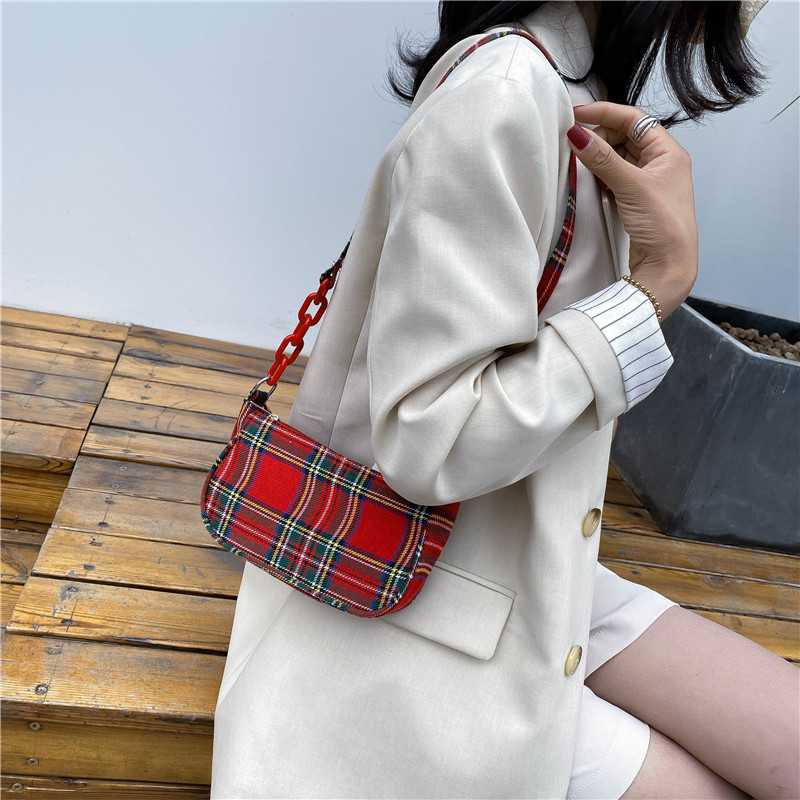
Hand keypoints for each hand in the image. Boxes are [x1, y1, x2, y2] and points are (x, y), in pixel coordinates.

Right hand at [567, 102, 698, 319]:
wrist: (668, 265)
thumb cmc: (663, 224)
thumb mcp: (630, 185)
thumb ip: (602, 158)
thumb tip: (577, 134)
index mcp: (669, 152)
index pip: (634, 120)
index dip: (605, 113)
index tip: (577, 115)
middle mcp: (661, 164)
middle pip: (625, 136)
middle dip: (600, 136)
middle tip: (576, 141)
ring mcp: (649, 183)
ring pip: (619, 157)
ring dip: (600, 155)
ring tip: (581, 158)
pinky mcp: (637, 201)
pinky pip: (616, 177)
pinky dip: (602, 174)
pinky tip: (592, 178)